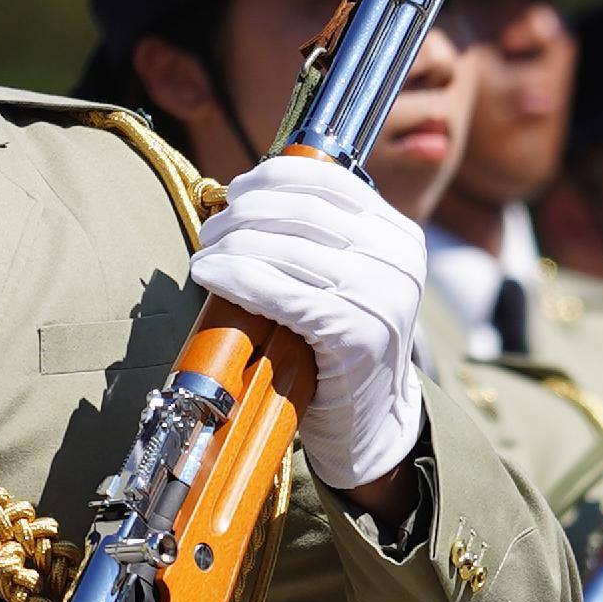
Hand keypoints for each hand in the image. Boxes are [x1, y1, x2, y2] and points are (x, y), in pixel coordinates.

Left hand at [190, 156, 427, 491]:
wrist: (372, 424)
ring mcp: (379, 294)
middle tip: (210, 230)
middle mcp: (396, 257)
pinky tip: (211, 275)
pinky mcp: (354, 331)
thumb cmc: (343, 350)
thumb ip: (320, 239)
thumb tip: (245, 196)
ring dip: (230, 245)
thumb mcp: (350, 281)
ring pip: (284, 247)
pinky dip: (236, 277)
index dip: (270, 177)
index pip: (328, 180)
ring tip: (204, 255)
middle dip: (242, 213)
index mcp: (397, 235)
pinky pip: (279, 291)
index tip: (236, 192)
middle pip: (300, 209)